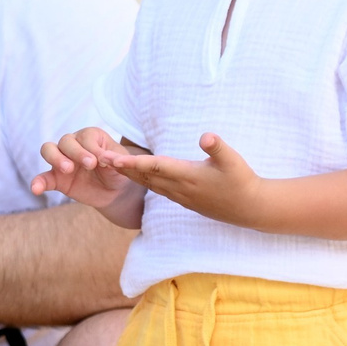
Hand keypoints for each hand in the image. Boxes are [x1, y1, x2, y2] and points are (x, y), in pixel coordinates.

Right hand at [32, 128, 144, 226]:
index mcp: (90, 136)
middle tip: (90, 165)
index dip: (92, 148)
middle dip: (76, 152)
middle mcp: (73, 144)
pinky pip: (43, 178)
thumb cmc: (118, 170)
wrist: (114, 190)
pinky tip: (36, 189)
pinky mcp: (56, 178)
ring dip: (55, 158)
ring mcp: (62, 160)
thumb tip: (105, 159)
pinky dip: (38, 182)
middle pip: (65, 141)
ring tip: (68, 169)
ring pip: (49, 150)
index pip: (85, 137)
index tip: (101, 161)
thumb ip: (114, 159)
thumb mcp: (121, 163)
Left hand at [102, 133, 263, 225]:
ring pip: (148, 184)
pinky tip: (134, 177)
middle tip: (98, 158)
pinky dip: (142, 182)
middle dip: (121, 168)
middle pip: (144, 177)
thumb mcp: (234, 161)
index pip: (155, 167)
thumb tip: (206, 136)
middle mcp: (179, 188)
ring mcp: (180, 196)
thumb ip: (218, 148)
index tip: (113, 159)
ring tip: (110, 166)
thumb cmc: (242, 181)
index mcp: (188, 176)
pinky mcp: (183, 200)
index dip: (133, 163)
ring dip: (128, 175)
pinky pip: (156, 190)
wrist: (248, 208)